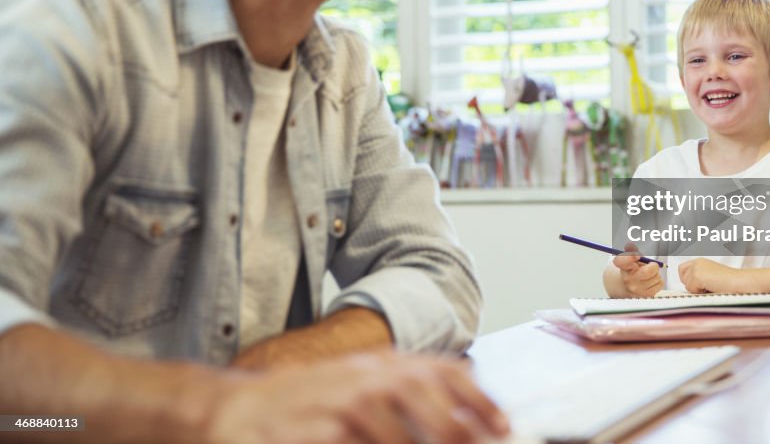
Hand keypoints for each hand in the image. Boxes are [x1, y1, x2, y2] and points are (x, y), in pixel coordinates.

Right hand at [205, 351, 508, 443]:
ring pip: (396, 435)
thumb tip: (463, 422)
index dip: (478, 398)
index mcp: (381, 365)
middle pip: (423, 396)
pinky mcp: (316, 432)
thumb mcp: (359, 385)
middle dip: (456, 429)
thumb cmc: (306, 405)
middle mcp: (365, 378)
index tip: (503, 426)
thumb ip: (404, 396)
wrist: (235, 413)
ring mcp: (339, 405)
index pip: (442, 370)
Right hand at [612, 243, 663, 296]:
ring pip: (657, 276)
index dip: (631, 257)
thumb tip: (629, 245)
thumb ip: (631, 250)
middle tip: (651, 265)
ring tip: (649, 275)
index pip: (623, 261)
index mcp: (622, 267)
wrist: (629, 286)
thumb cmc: (632, 269)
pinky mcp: (646, 295)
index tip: (638, 256)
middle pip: (648, 271)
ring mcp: (637, 289)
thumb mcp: (630, 258)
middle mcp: (627, 279)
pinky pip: (660, 283)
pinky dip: (658, 281)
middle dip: (653, 266)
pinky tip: (651, 281)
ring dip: (656, 273)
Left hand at [676, 258, 742, 293]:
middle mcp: (697, 262)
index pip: (682, 269)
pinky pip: (692, 290)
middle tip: (707, 287)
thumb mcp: (711, 277)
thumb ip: (699, 278)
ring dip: (697, 290)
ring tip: (712, 287)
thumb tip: (688, 286)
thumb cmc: (729, 282)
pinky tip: (712, 288)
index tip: (697, 285)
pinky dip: (701, 293)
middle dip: (692, 285)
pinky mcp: (697, 276)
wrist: (740, 282)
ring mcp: (696, 268)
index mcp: (700, 261)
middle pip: (683, 278)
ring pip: (687, 285)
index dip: (688, 279)